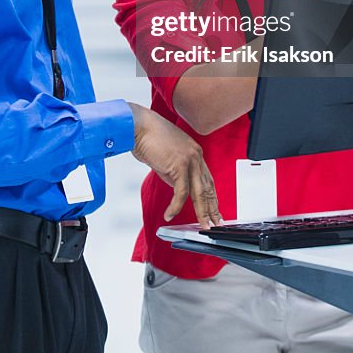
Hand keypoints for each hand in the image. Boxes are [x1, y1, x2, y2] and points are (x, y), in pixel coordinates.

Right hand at [128, 103, 221, 226]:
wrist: (137, 125)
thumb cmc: (148, 139)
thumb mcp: (166, 160)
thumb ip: (175, 174)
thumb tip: (179, 190)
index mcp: (195, 153)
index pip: (207, 180)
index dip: (211, 197)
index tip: (214, 211)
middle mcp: (196, 155)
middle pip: (207, 187)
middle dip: (212, 208)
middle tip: (215, 224)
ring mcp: (190, 159)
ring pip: (199, 192)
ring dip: (202, 212)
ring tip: (203, 226)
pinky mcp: (179, 164)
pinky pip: (181, 192)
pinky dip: (175, 206)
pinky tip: (169, 215)